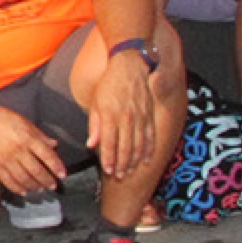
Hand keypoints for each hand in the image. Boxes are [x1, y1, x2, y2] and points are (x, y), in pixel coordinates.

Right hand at [0, 99, 66, 195]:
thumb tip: (54, 144)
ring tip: (39, 188)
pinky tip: (23, 191)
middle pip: (37, 170)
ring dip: (34, 186)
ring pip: (24, 178)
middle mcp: (18, 150)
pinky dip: (17, 188)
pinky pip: (8, 181)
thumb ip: (40, 135)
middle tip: (53, 185)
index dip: (57, 167)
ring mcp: (6, 159)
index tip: (62, 174)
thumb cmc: (1, 117)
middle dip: (47, 180)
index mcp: (28, 137)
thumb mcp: (24, 121)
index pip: (47, 155)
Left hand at [88, 52, 163, 181]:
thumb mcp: (95, 102)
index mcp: (110, 115)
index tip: (108, 171)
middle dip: (122, 165)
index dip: (109, 160)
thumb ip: (94, 125)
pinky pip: (150, 136)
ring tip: (130, 171)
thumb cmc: (109, 84)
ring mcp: (140, 117)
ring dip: (135, 161)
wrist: (130, 66)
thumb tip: (92, 144)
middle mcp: (126, 118)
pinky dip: (149, 150)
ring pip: (139, 145)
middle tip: (120, 176)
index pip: (109, 143)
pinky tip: (146, 160)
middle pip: (125, 148)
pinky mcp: (149, 115)